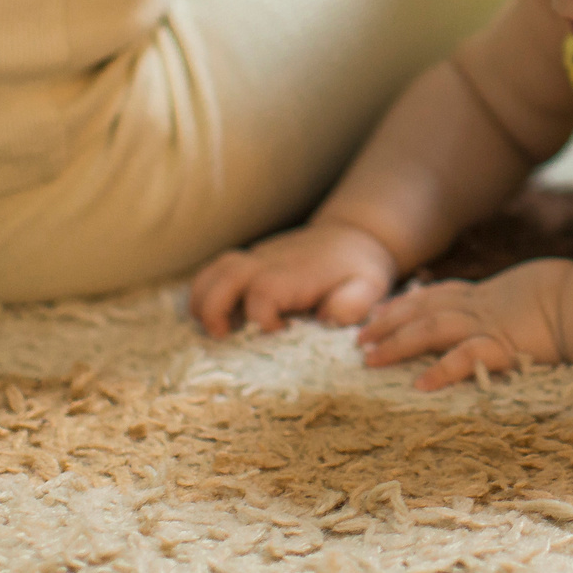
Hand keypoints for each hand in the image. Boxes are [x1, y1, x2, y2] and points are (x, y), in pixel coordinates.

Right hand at [189, 218, 396, 337]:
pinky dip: (205, 291)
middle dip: (215, 308)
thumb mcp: (370, 286)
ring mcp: (258, 258)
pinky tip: (212, 316)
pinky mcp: (251, 261)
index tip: (279, 332)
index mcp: (296, 273)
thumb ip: (354, 302)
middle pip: (227, 275)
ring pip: (215, 270)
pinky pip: (216, 270)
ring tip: (211, 328)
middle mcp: (271, 262)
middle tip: (223, 336)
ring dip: (203, 299)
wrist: (353, 237)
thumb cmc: (359, 269)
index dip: (263, 316)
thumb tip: (330, 317)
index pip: (265, 291)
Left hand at [357, 258, 571, 389]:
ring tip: (371, 359)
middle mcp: (481, 307)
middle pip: (424, 310)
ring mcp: (489, 325)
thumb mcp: (539, 292)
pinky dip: (441, 370)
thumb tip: (516, 309)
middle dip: (389, 323)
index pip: (437, 295)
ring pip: (432, 328)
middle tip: (360, 339)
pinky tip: (419, 385)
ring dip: (398, 343)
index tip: (379, 312)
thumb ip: (519, 301)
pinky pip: (465, 358)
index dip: (406, 303)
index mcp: (489, 295)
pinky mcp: (503, 346)